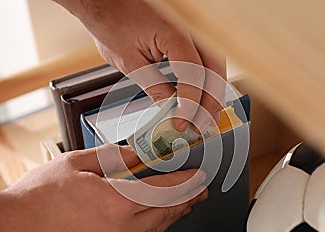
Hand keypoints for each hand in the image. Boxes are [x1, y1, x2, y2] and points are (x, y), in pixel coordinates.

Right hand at [0, 145, 207, 231]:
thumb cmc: (37, 199)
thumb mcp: (75, 163)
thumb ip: (112, 156)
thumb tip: (135, 155)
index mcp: (115, 202)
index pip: (164, 190)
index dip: (186, 182)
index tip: (198, 177)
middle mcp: (119, 228)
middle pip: (166, 212)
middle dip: (188, 200)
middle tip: (200, 192)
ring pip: (155, 229)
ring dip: (173, 215)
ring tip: (185, 206)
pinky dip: (153, 227)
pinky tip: (154, 220)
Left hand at [54, 0, 226, 132]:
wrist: (108, 2)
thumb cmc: (113, 23)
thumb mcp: (130, 62)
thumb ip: (154, 86)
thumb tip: (171, 109)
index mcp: (174, 33)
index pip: (193, 73)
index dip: (190, 102)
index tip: (183, 123)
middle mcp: (190, 29)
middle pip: (214, 70)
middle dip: (210, 102)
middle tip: (205, 126)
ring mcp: (193, 30)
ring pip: (216, 65)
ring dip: (213, 92)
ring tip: (208, 116)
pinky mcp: (191, 35)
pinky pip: (207, 59)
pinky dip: (207, 79)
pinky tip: (204, 96)